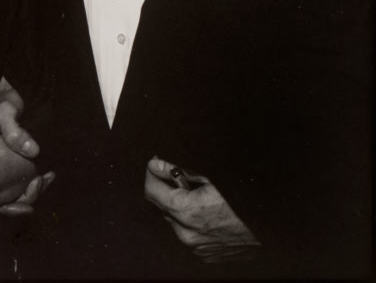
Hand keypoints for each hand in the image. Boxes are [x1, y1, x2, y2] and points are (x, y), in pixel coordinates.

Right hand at [0, 78, 48, 214]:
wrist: (17, 88)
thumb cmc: (6, 98)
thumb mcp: (6, 110)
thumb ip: (14, 130)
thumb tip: (32, 152)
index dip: (6, 201)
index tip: (24, 201)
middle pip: (5, 193)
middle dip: (24, 197)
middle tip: (40, 183)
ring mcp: (7, 160)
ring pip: (17, 187)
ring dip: (33, 190)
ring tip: (46, 179)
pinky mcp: (19, 157)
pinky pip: (26, 178)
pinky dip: (38, 182)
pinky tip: (47, 176)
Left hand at [145, 156, 260, 262]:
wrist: (267, 232)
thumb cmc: (241, 203)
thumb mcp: (210, 180)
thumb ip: (178, 173)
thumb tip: (156, 165)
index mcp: (185, 211)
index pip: (151, 190)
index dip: (152, 174)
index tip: (155, 164)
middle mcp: (185, 232)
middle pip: (161, 206)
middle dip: (166, 189)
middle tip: (178, 177)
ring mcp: (193, 246)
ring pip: (174, 220)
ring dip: (179, 206)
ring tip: (200, 198)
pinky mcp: (202, 254)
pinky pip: (188, 233)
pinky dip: (191, 222)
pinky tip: (207, 215)